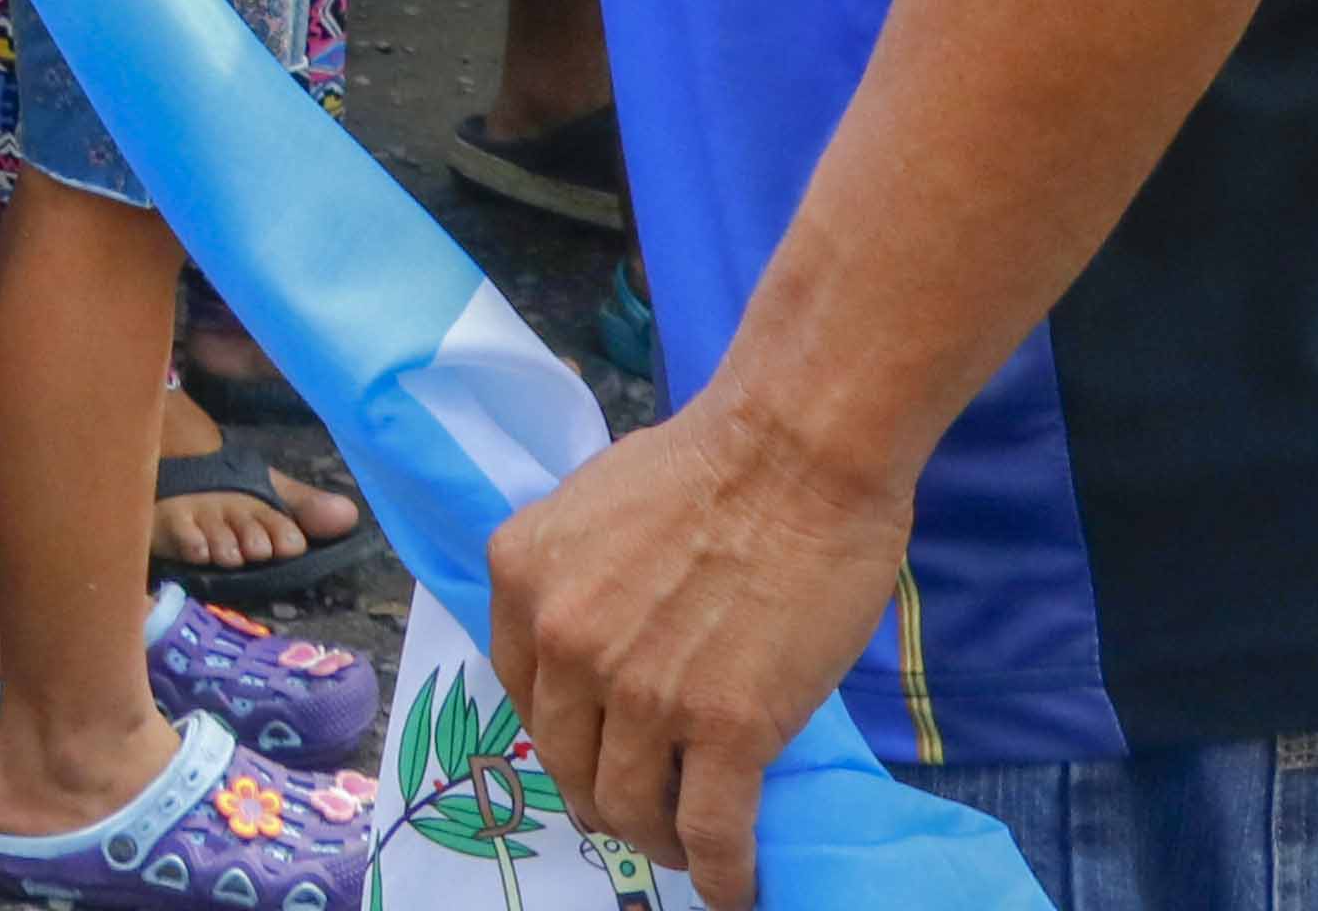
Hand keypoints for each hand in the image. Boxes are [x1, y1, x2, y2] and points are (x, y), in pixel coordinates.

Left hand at [489, 375, 917, 903]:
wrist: (796, 451)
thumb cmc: (711, 459)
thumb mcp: (593, 501)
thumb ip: (576, 576)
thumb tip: (594, 635)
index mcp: (521, 576)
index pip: (520, 693)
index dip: (564, 733)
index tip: (594, 749)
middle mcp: (565, 642)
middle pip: (568, 762)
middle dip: (603, 796)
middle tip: (640, 807)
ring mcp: (642, 693)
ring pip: (631, 807)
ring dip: (658, 838)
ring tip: (688, 843)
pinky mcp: (725, 729)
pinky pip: (711, 832)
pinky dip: (722, 875)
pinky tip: (734, 888)